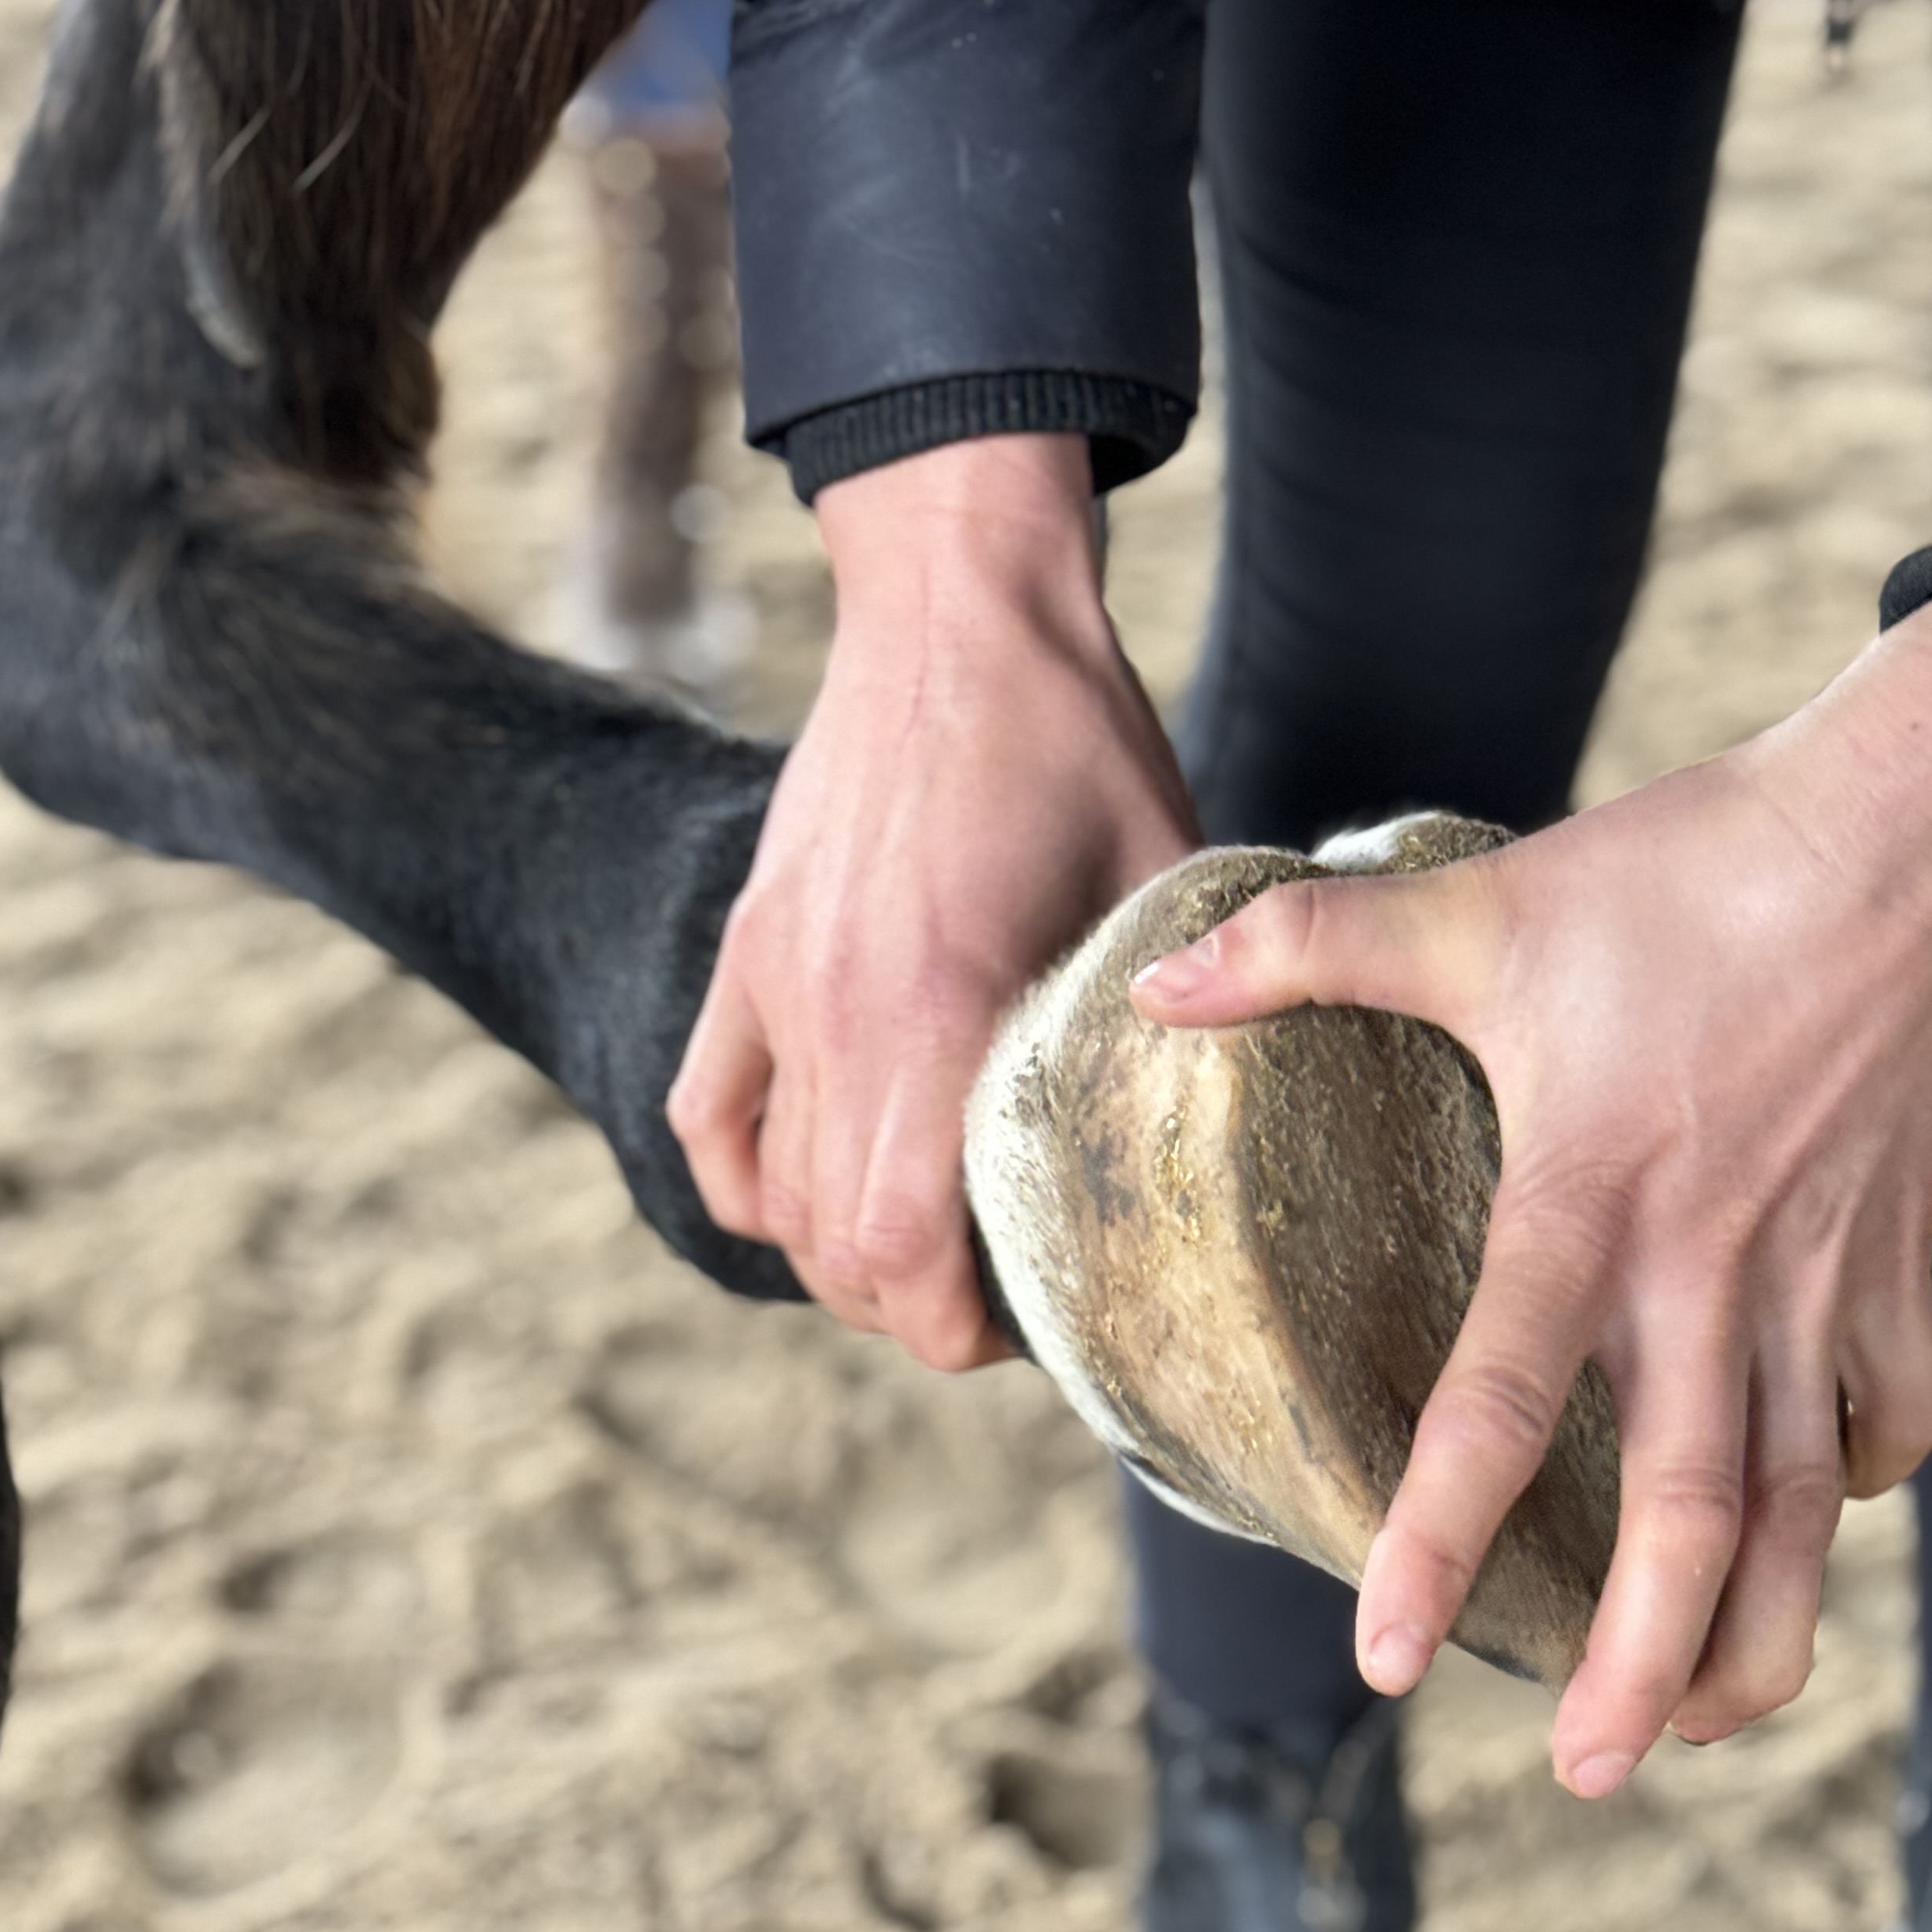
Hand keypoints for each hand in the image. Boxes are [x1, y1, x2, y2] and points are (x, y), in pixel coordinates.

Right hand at [667, 434, 1196, 1366]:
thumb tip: (1223, 1128)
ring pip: (771, 1199)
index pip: (896, 1246)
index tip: (1020, 1327)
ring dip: (843, 1255)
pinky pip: (708, 1118)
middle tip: (997, 1295)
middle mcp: (833, 1012)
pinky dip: (755, 1183)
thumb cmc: (1074, 735)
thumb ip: (1181, 1016)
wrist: (953, 602)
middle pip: (833, 1249)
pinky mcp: (747, 953)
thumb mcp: (1161, 882)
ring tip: (925, 1248)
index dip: (949, 1328)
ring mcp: (774, 984)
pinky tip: (818, 1191)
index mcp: (938, 1006)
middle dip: (912, 1307)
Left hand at [1132, 589, 1931, 1794]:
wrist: (1918, 824)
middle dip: (1636, 1663)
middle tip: (1578, 1770)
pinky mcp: (1899, 1258)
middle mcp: (1712, 1269)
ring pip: (1804, 1505)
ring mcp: (1821, 1275)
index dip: (1439, 1536)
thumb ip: (1311, 951)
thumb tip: (1157, 990)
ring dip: (1762, 1631)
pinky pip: (1892, 1413)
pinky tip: (1816, 1535)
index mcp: (1594, 1201)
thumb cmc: (1689, 868)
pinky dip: (1858, 1486)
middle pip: (1689, 1513)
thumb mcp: (1482, 904)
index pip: (1505, 1401)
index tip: (1387, 1653)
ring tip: (1703, 1731)